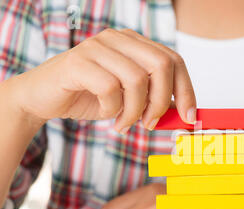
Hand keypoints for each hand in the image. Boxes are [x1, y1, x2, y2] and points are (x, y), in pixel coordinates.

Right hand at [13, 28, 195, 132]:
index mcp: (135, 44)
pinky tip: (104, 113)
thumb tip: (186, 114)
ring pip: (138, 79)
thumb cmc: (90, 96)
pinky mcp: (78, 62)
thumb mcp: (130, 99)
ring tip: (123, 123)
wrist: (43, 98)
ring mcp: (97, 47)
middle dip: (162, 102)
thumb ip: (155, 101)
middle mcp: (119, 39)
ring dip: (134, 111)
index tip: (190, 116)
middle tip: (150, 123)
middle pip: (162, 65)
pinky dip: (112, 109)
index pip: (173, 60)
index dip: (186, 90)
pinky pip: (110, 88)